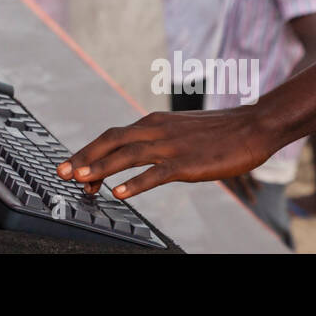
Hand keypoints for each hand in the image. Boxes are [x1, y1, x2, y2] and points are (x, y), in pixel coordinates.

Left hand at [57, 106, 278, 200]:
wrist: (253, 125)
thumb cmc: (219, 132)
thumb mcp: (180, 131)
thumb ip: (157, 141)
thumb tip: (136, 158)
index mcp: (153, 122)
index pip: (112, 136)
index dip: (89, 151)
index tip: (72, 166)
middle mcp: (156, 129)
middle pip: (111, 141)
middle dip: (83, 156)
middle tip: (61, 172)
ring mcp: (171, 145)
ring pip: (127, 155)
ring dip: (101, 167)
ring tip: (81, 180)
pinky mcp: (187, 163)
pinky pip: (156, 174)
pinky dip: (136, 183)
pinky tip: (120, 193)